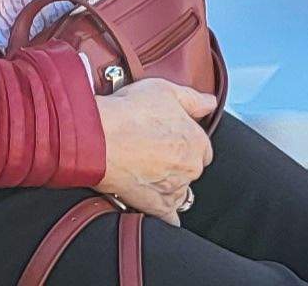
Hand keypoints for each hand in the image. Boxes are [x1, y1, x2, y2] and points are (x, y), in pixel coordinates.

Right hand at [93, 81, 218, 220]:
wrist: (97, 137)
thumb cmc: (127, 112)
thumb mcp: (164, 90)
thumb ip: (193, 99)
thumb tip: (210, 103)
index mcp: (196, 141)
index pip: (202, 147)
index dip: (185, 140)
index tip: (169, 136)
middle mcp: (190, 167)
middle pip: (190, 168)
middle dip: (176, 162)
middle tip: (152, 150)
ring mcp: (174, 189)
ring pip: (180, 190)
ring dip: (169, 184)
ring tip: (146, 172)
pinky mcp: (156, 207)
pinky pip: (169, 217)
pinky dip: (166, 214)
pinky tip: (157, 205)